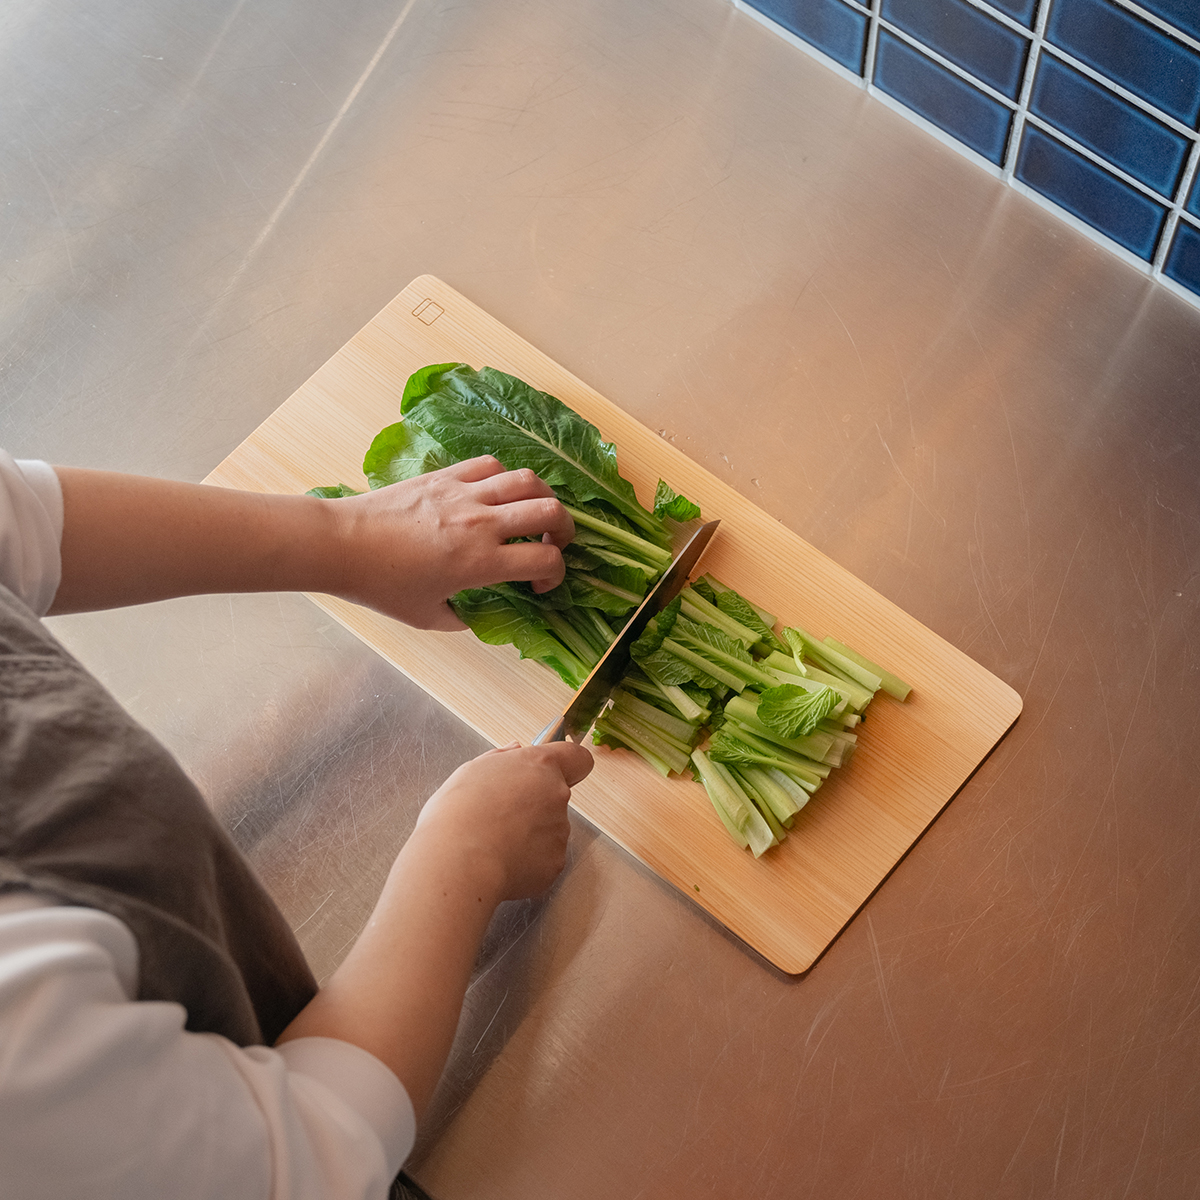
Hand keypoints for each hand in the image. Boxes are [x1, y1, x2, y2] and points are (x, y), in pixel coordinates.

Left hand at [328, 456, 574, 629]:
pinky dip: (503, 477)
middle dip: (565, 530)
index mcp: (480, 562)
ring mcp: (464, 494)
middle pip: (549, 512)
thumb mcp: (427, 616)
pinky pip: (490, 465)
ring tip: (534, 511)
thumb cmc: (381, 585)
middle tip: (555, 542)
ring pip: (527, 480)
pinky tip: (495, 492)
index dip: (555, 575)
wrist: (342, 544)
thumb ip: (462, 618)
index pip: (545, 561)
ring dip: (541, 497)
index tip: (538, 585)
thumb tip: (479, 614)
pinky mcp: (445, 475)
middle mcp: (480, 523)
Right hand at [413, 740, 594, 901]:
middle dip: (536, 804)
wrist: (458, 862)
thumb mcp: (472, 771)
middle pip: (556, 796)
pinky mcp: (556, 862)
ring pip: (550, 829)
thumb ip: (502, 757)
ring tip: (496, 840)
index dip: (569, 765)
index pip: (578, 758)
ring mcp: (560, 831)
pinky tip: (502, 860)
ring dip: (531, 833)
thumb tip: (516, 750)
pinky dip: (529, 860)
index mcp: (541, 766)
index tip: (553, 772)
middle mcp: (557, 795)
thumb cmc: (459, 813)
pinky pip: (545, 858)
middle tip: (502, 814)